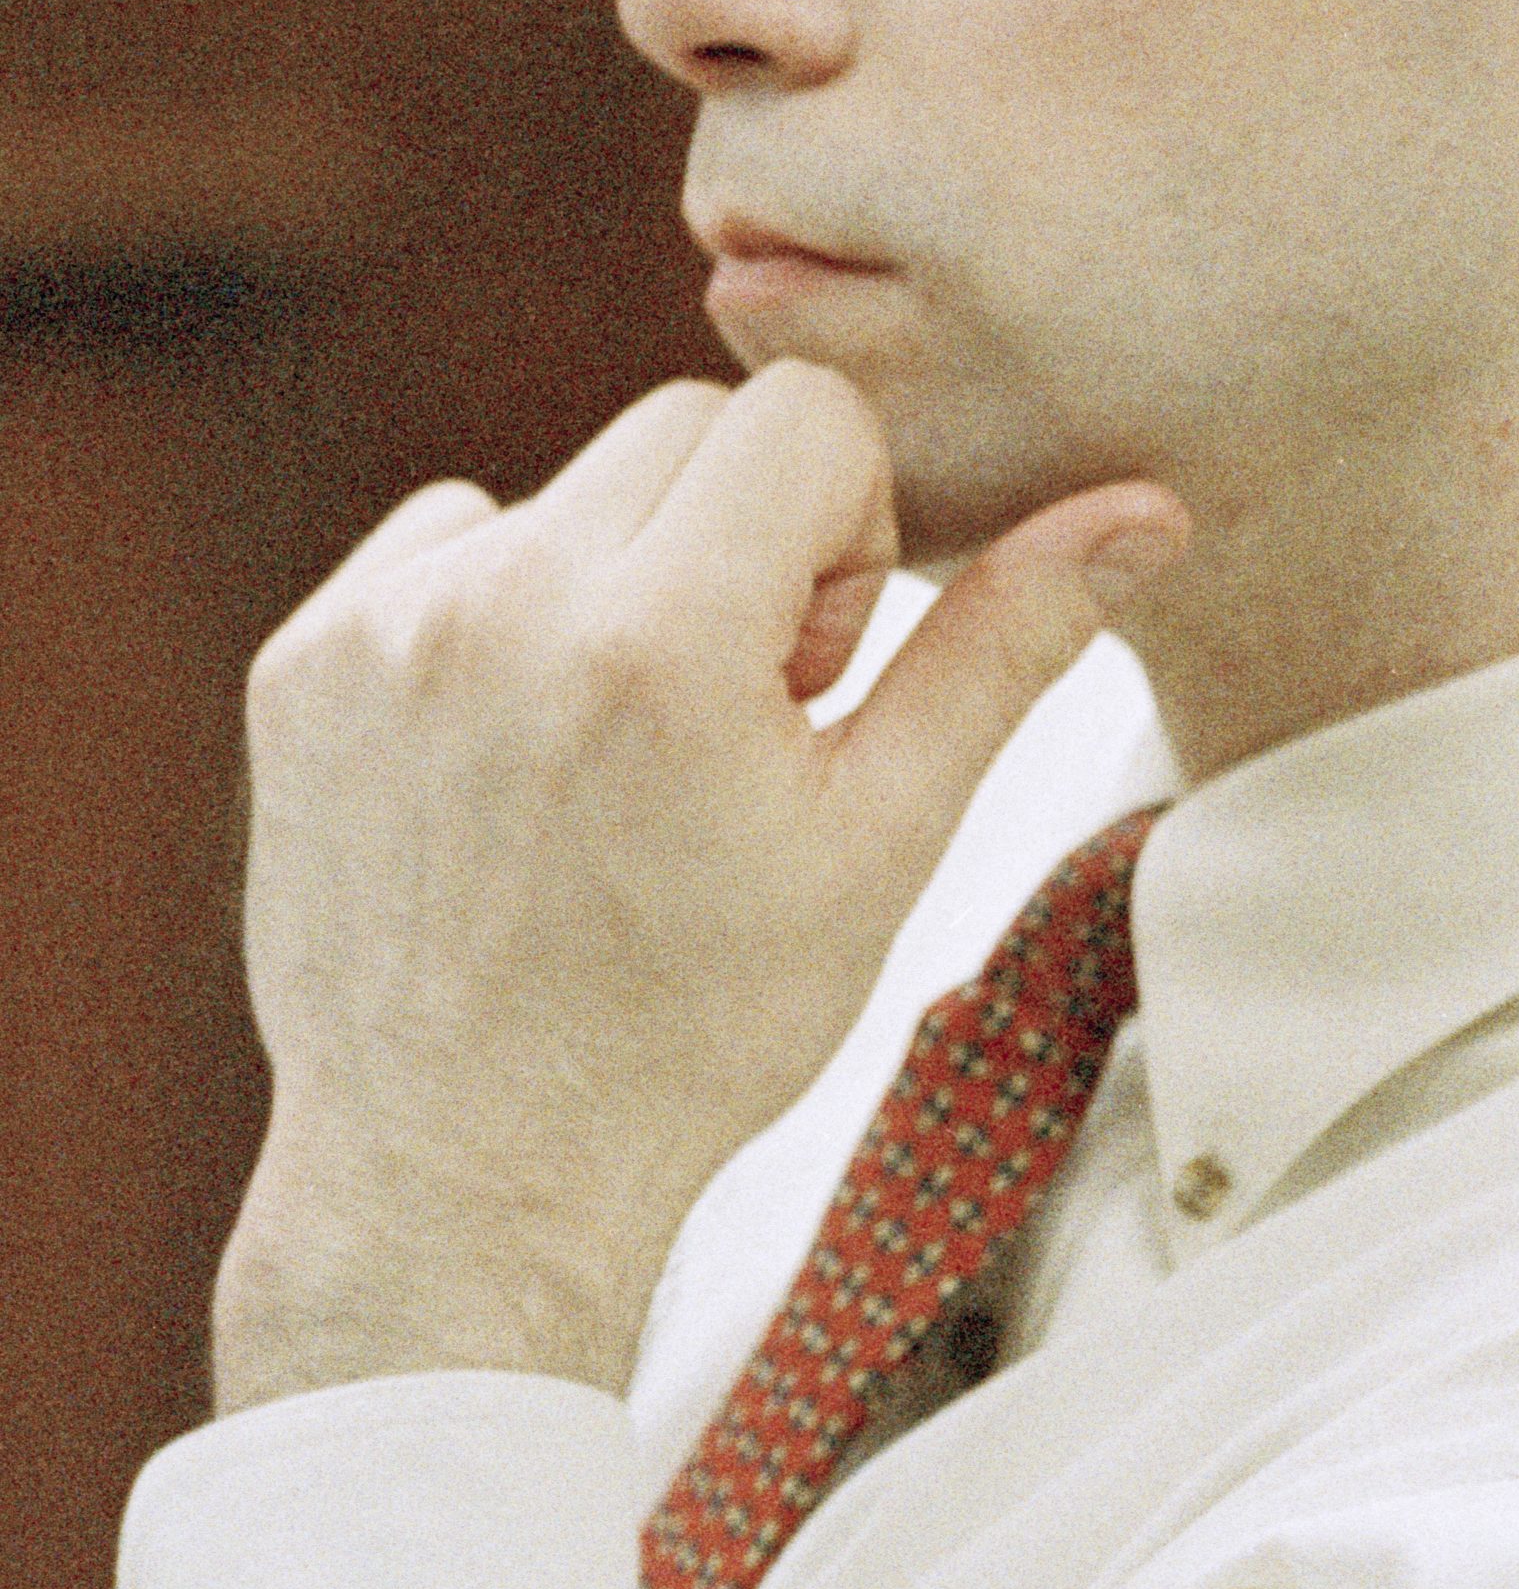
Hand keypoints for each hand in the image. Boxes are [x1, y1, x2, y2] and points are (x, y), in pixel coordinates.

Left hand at [213, 362, 1186, 1412]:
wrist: (469, 1173)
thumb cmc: (696, 1027)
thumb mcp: (884, 838)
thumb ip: (1009, 646)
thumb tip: (1142, 512)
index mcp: (661, 639)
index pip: (805, 415)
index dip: (847, 536)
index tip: (813, 674)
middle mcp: (505, 603)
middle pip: (689, 425)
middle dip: (743, 541)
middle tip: (733, 716)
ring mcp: (385, 628)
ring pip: (572, 486)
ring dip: (622, 578)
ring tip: (620, 749)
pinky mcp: (305, 657)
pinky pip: (447, 541)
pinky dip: (501, 611)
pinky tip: (521, 752)